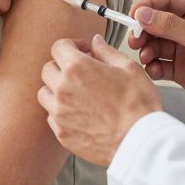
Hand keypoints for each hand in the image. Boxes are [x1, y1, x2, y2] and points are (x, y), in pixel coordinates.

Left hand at [38, 35, 161, 166]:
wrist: (139, 141)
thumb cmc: (138, 106)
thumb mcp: (129, 68)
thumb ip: (107, 52)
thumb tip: (96, 43)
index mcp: (77, 68)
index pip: (59, 47)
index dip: (71, 45)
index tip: (81, 51)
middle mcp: (63, 89)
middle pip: (48, 69)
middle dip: (63, 66)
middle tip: (81, 72)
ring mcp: (60, 113)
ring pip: (45, 93)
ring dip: (57, 89)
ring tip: (77, 93)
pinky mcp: (62, 133)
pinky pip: (51, 116)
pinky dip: (60, 112)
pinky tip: (78, 112)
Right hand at [129, 0, 184, 127]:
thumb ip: (168, 25)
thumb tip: (141, 13)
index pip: (166, 1)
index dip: (147, 7)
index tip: (132, 17)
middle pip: (157, 23)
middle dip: (144, 31)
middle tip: (135, 41)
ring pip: (156, 44)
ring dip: (147, 50)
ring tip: (147, 57)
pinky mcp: (183, 70)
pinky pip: (160, 64)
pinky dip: (153, 67)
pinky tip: (154, 70)